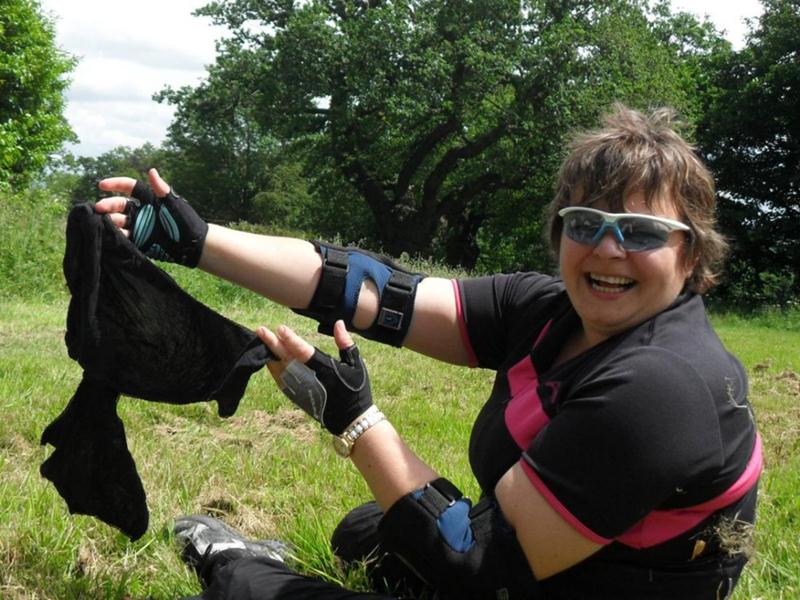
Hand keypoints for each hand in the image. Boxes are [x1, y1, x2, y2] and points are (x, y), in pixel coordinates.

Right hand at [95, 168, 207, 266]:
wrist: (193, 245)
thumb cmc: (186, 220)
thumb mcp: (174, 204)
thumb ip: (162, 189)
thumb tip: (151, 170)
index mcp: (149, 199)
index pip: (129, 187)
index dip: (115, 184)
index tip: (102, 185)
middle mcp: (141, 211)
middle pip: (119, 205)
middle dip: (107, 205)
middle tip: (98, 208)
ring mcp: (138, 226)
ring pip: (118, 221)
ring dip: (108, 221)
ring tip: (100, 222)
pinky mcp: (139, 241)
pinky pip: (122, 237)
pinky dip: (114, 236)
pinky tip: (106, 235)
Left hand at [256, 321, 372, 434]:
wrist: (351, 420)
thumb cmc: (356, 390)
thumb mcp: (356, 365)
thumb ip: (345, 343)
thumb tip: (338, 323)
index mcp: (325, 369)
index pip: (304, 352)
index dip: (292, 340)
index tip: (280, 329)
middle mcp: (309, 379)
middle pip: (287, 359)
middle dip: (273, 344)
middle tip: (261, 330)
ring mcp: (301, 389)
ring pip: (280, 369)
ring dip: (270, 354)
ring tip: (261, 339)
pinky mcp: (297, 396)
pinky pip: (281, 379)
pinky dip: (273, 367)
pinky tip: (269, 357)